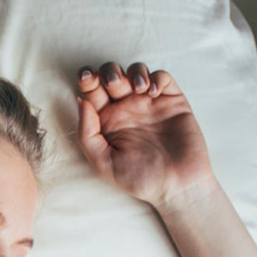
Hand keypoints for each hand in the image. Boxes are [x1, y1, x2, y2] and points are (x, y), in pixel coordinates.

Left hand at [75, 61, 214, 209]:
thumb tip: (81, 101)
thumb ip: (87, 134)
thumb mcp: (103, 163)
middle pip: (112, 76)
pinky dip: (156, 78)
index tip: (87, 78)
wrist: (176, 186)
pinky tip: (152, 93)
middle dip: (109, 71)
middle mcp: (126, 109)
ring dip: (134, 72)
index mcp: (106, 122)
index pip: (92, 92)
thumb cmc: (138, 179)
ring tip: (137, 89)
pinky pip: (162, 77)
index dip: (87, 79)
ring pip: (136, 71)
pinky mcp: (172, 101)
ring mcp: (149, 103)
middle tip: (114, 82)